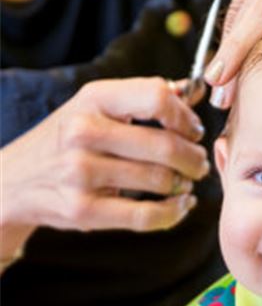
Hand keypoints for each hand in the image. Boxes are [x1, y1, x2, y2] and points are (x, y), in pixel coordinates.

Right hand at [0, 77, 209, 239]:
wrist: (13, 180)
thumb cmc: (69, 138)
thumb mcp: (99, 106)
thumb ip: (146, 96)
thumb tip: (196, 90)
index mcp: (93, 98)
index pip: (157, 97)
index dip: (186, 117)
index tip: (194, 130)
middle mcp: (84, 132)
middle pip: (166, 145)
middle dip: (194, 158)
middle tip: (200, 163)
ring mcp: (80, 173)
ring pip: (160, 180)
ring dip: (185, 184)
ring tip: (187, 182)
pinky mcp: (82, 209)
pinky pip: (145, 215)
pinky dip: (174, 212)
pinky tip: (182, 205)